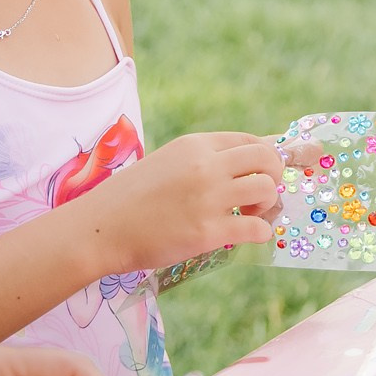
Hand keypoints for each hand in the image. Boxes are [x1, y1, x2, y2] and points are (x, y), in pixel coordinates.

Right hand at [83, 130, 284, 273]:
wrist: (100, 228)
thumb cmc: (132, 198)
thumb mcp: (169, 163)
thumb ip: (205, 160)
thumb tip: (247, 160)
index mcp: (195, 145)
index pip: (251, 140)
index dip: (266, 158)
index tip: (264, 174)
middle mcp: (206, 166)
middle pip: (267, 159)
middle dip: (274, 176)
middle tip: (259, 196)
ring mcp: (208, 198)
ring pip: (267, 189)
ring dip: (267, 204)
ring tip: (249, 214)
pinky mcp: (207, 232)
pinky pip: (257, 228)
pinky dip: (261, 233)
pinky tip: (248, 235)